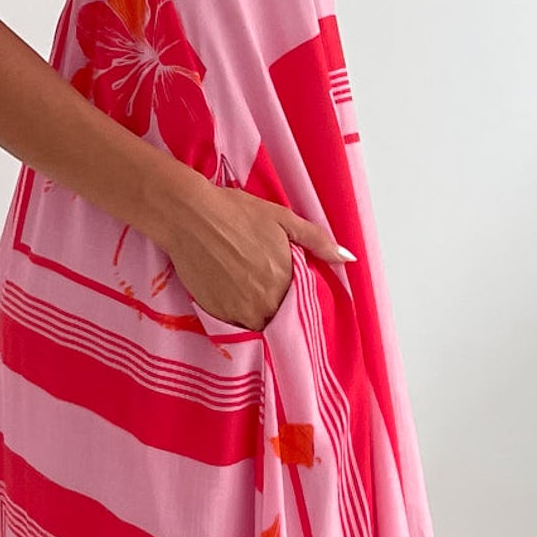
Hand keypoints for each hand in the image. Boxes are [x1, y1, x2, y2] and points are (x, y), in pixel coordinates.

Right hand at [162, 181, 355, 331]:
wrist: (188, 216)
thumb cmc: (236, 212)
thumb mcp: (282, 218)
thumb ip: (317, 241)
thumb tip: (348, 258)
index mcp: (286, 279)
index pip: (301, 302)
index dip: (295, 294)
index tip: (287, 284)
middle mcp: (266, 301)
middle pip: (280, 315)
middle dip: (277, 304)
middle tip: (261, 280)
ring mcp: (240, 310)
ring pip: (258, 322)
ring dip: (257, 311)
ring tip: (245, 287)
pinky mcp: (216, 313)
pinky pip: (234, 324)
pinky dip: (236, 313)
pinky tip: (229, 290)